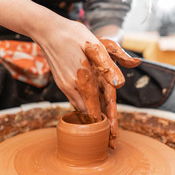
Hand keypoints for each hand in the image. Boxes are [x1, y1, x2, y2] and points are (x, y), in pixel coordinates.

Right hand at [32, 18, 139, 147]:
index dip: (108, 122)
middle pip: (90, 112)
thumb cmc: (74, 35)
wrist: (47, 30)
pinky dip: (84, 108)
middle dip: (101, 127)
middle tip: (110, 143)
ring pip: (81, 108)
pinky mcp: (62, 83)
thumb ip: (112, 62)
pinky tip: (89, 110)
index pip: (99, 106)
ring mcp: (66, 86)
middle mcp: (75, 86)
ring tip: (101, 131)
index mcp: (86, 78)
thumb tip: (126, 77)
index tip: (113, 137)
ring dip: (92, 119)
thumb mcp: (96, 44)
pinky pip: (74, 100)